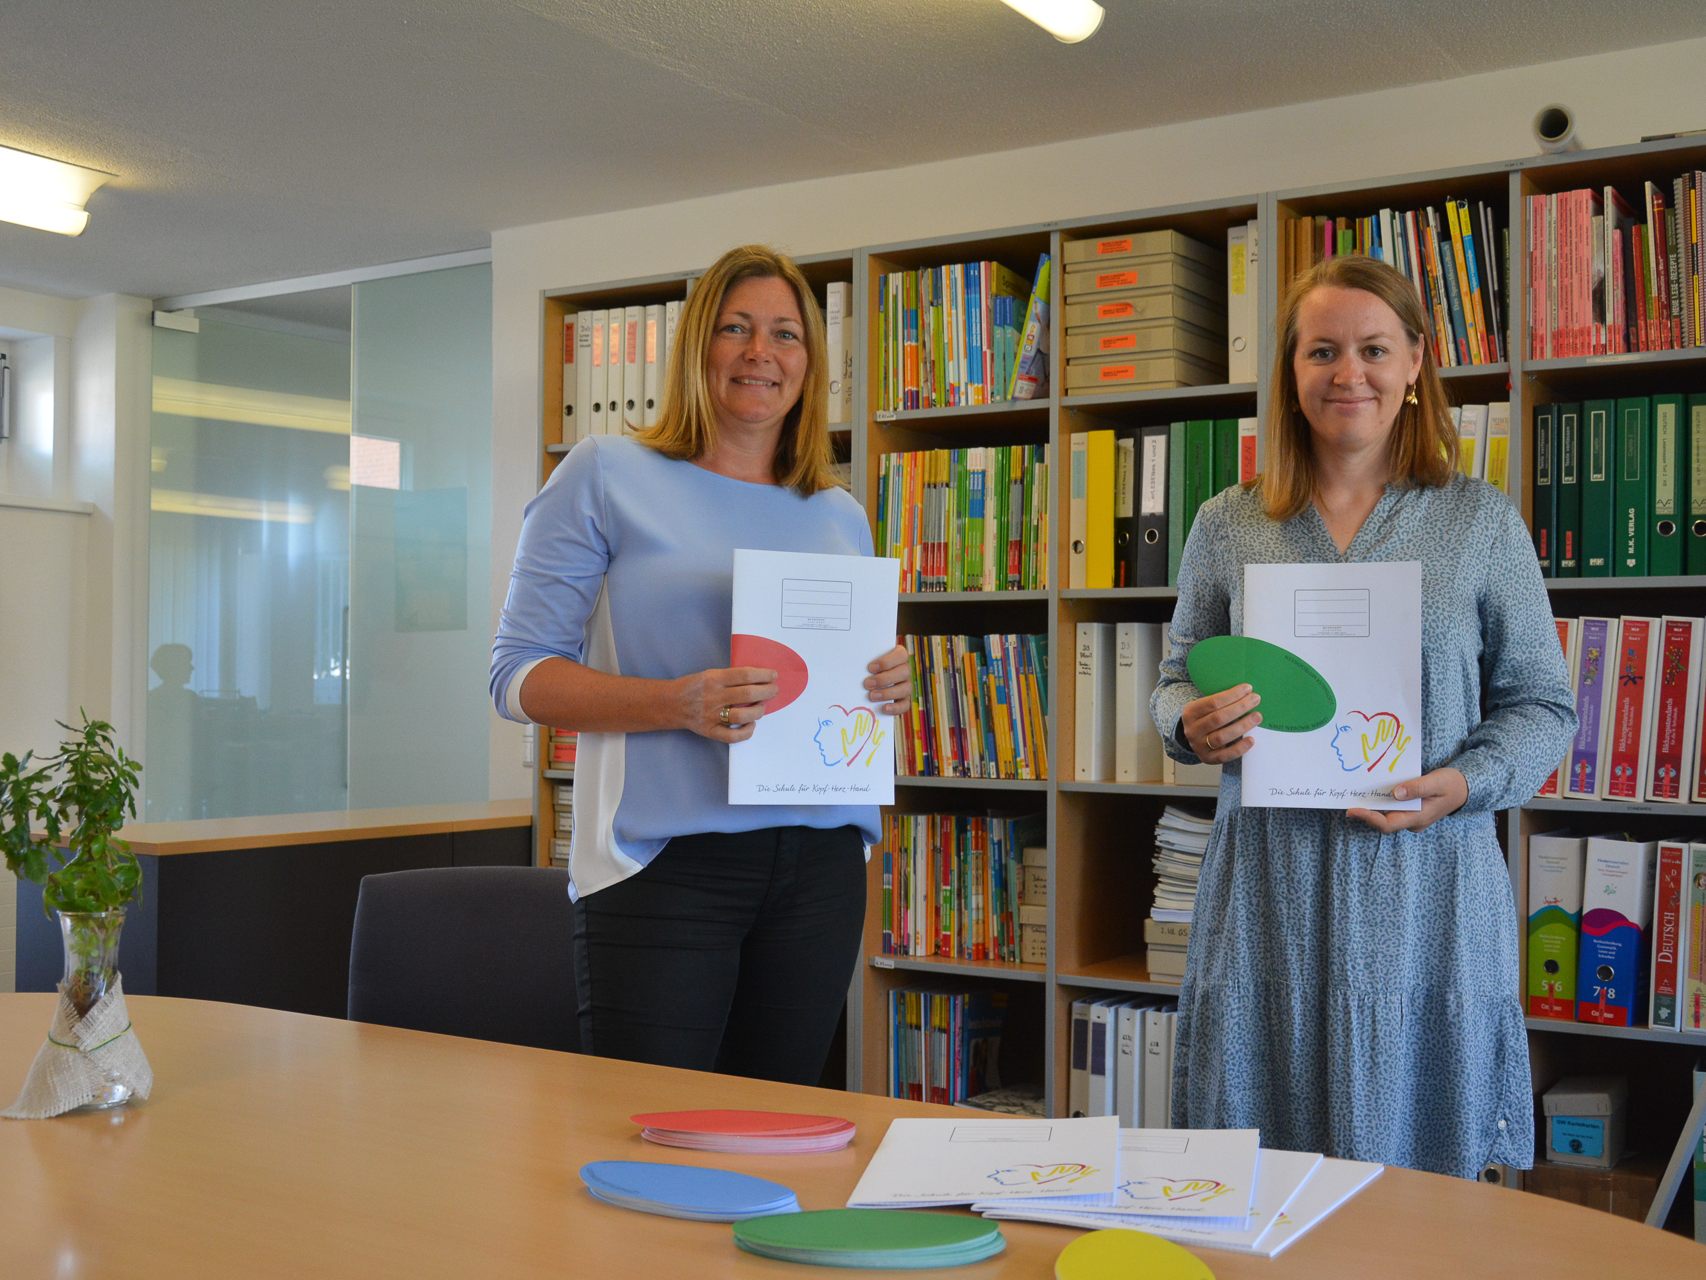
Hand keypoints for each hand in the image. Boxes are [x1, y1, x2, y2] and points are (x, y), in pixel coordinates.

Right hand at [677, 666, 776, 740]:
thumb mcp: (709, 674)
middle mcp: (713, 696)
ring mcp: (711, 715)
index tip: (773, 675)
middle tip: (774, 690)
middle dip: (767, 691)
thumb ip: (730, 677)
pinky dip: (746, 732)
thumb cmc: (693, 686)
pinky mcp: (709, 731)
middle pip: (747, 693)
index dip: (763, 675)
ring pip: (743, 715)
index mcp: (713, 679)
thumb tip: (758, 679)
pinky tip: (751, 725)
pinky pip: (732, 736)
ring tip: (762, 706)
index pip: (744, 675)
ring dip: (759, 710)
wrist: (670, 703)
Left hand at [864, 643, 911, 714]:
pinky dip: (895, 708)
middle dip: (884, 679)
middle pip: (904, 672)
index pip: (901, 655)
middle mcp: (905, 670)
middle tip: (867, 684)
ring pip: (905, 688)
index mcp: (898, 656)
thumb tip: (846, 662)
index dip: (887, 661)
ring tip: (871, 696)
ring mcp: (906, 686)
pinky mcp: (904, 700)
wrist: (866, 683)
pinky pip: (905, 705)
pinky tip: (884, 708)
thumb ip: (860, 660)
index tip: (870, 668)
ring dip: (888, 693)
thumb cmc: (864, 668)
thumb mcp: (863, 661)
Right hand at [1179, 684, 1260, 762]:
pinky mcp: (1208, 758)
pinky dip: (1239, 748)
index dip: (1232, 695)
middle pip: (1218, 718)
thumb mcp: (1204, 706)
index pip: (1212, 702)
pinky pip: (1224, 756)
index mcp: (1190, 712)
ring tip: (1257, 716)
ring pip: (1222, 737)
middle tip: (1256, 699)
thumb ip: (1220, 701)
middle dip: (1240, 707)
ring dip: (1242, 726)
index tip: (1247, 688)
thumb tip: (1247, 693)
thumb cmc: (1206, 717)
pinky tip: (1251, 739)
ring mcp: (1199, 746)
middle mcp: (1192, 730)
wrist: (1194, 737)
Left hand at [1347, 767, 1467, 833]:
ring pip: (1386, 815)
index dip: (1369, 818)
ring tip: (1353, 795)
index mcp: (1418, 818)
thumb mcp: (1437, 781)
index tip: (1352, 810)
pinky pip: (1391, 809)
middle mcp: (1412, 821)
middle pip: (1383, 821)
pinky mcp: (1410, 810)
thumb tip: (1396, 793)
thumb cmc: (1452, 784)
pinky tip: (1370, 791)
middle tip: (1346, 799)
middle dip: (1365, 812)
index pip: (1388, 824)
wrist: (1465, 788)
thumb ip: (1418, 787)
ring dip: (1371, 807)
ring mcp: (1411, 817)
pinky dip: (1380, 801)